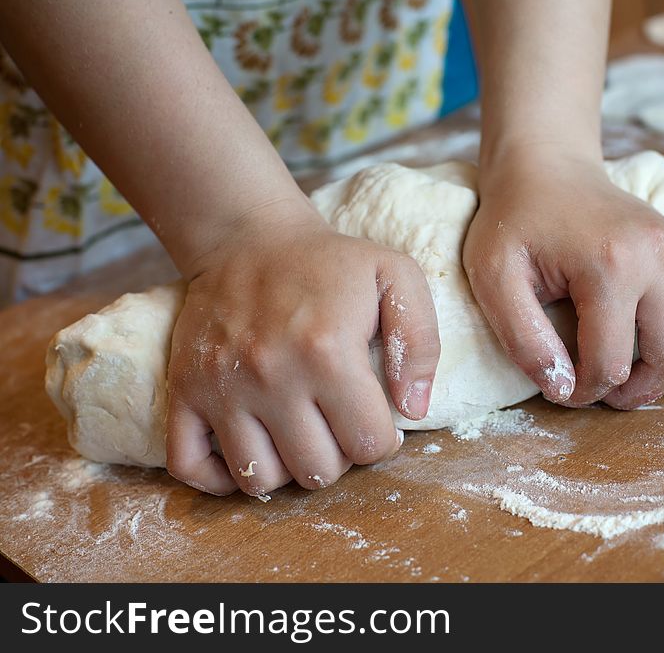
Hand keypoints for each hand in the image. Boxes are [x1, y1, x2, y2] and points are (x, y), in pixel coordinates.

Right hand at [164, 200, 439, 495]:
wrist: (248, 238)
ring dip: (287, 470)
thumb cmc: (329, 264)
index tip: (376, 419)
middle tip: (338, 425)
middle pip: (317, 472)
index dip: (382, 440)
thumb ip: (420, 342)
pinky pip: (190, 467)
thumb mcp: (395, 277)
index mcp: (327, 352)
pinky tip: (252, 452)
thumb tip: (414, 409)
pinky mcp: (185, 391)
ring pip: (260, 481)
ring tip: (299, 436)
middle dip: (339, 456)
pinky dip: (219, 477)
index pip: (367, 445)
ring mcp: (221, 388)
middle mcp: (271, 376)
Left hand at [463, 150, 663, 409]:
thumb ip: (523, 338)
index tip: (562, 389)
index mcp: (610, 266)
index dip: (585, 392)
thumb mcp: (493, 277)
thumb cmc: (514, 222)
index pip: (611, 363)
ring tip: (644, 373)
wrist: (547, 168)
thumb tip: (561, 388)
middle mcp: (660, 257)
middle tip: (603, 391)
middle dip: (637, 392)